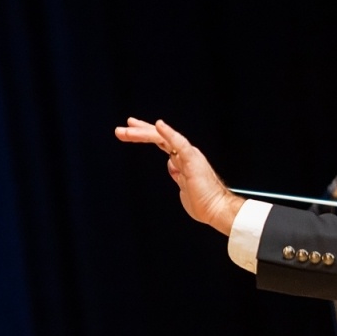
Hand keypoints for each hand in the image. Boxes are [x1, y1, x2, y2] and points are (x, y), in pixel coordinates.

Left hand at [115, 117, 244, 234]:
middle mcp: (185, 155)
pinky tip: (159, 125)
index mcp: (183, 160)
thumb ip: (178, 176)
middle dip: (139, 132)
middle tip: (120, 130)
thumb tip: (172, 168)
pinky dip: (169, 134)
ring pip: (164, 139)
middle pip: (159, 137)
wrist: (216, 210)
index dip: (146, 134)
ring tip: (127, 131)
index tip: (130, 130)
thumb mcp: (184, 188)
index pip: (162, 143)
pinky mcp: (192, 161)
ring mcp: (189, 156)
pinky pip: (180, 144)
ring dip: (144, 133)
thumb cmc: (204, 203)